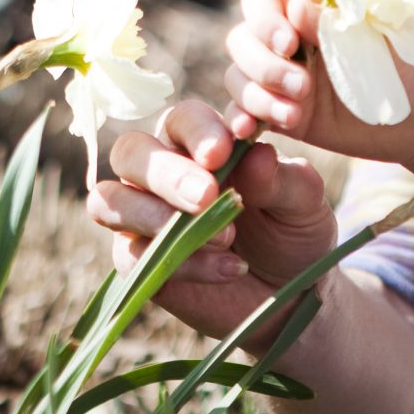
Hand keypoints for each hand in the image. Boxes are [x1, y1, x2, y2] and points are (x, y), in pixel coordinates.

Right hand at [86, 99, 337, 348]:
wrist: (293, 293)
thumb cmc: (293, 230)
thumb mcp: (304, 202)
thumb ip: (282, 178)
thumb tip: (257, 154)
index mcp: (200, 143)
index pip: (181, 120)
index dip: (196, 131)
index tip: (223, 152)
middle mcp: (162, 172)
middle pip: (131, 152)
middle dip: (166, 173)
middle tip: (208, 196)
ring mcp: (142, 217)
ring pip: (109, 200)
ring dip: (153, 215)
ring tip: (222, 236)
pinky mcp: (137, 262)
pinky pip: (132, 254)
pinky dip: (182, 262)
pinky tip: (229, 267)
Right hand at [220, 0, 413, 179]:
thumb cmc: (408, 67)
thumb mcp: (373, 40)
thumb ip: (332, 25)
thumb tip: (294, 7)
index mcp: (310, 6)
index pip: (262, 0)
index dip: (265, 20)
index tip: (290, 42)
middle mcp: (289, 39)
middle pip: (242, 40)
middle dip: (264, 65)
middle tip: (303, 86)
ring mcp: (283, 77)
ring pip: (239, 77)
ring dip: (258, 95)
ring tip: (294, 114)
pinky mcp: (284, 113)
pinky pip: (245, 112)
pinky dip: (240, 118)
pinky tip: (248, 131)